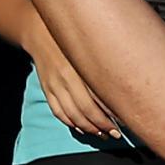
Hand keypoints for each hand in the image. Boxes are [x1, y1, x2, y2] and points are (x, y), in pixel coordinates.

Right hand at [29, 20, 119, 139]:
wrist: (39, 31)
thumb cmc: (72, 40)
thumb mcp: (89, 49)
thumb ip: (103, 68)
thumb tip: (121, 89)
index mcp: (81, 67)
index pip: (99, 97)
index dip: (112, 113)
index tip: (125, 123)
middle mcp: (67, 77)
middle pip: (87, 109)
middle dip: (103, 125)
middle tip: (115, 134)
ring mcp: (54, 84)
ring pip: (72, 114)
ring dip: (88, 127)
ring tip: (101, 134)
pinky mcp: (46, 88)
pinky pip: (58, 111)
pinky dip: (70, 122)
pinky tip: (81, 127)